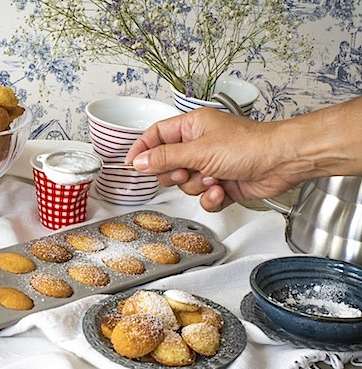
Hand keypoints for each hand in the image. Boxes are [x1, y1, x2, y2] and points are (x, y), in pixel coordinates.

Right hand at [125, 108, 300, 210]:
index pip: (156, 136)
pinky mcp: (221, 184)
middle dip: (176, 174)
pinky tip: (222, 190)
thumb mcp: (198, 151)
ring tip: (213, 178)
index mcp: (191, 127)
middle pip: (167, 165)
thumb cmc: (248, 146)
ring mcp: (210, 165)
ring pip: (184, 184)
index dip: (141, 150)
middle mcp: (199, 145)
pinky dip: (210, 198)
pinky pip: (202, 197)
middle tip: (186, 171)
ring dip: (197, 186)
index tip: (131, 166)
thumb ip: (164, 158)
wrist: (281, 162)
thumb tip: (139, 162)